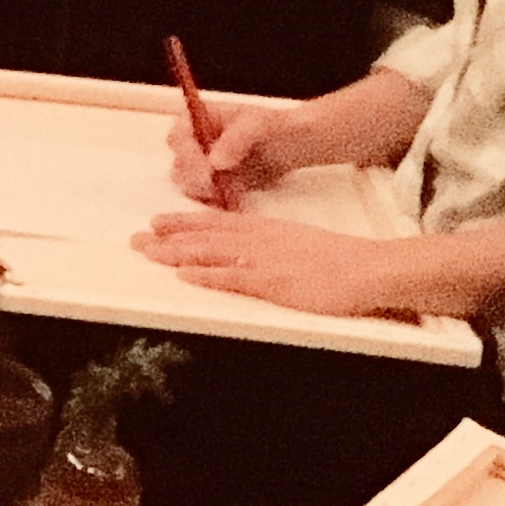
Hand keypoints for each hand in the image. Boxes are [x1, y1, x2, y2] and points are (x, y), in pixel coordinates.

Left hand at [135, 207, 403, 315]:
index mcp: (266, 229)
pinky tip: (185, 276)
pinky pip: (235, 277)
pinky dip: (208, 275)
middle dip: (168, 237)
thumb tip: (248, 252)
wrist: (369, 268)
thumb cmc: (339, 261)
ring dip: (176, 253)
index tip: (156, 222)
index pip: (216, 222)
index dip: (184, 222)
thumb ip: (271, 246)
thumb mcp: (298, 243)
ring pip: (212, 253)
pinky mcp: (275, 283)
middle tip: (135, 238)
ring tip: (147, 252)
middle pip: (206, 236)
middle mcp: (260, 239)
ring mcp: (265, 260)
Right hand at [168, 98, 297, 207]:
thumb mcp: (257, 124)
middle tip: (217, 186)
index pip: (177, 138)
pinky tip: (238, 197)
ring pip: (189, 185)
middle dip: (196, 179)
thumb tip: (214, 162)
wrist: (294, 145)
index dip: (188, 155)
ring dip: (208, 192)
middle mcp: (192, 143)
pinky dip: (219, 201)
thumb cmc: (274, 126)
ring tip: (236, 188)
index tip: (208, 170)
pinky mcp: (213, 186)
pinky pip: (206, 198)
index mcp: (195, 119)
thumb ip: (235, 140)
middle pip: (179, 165)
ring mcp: (201, 166)